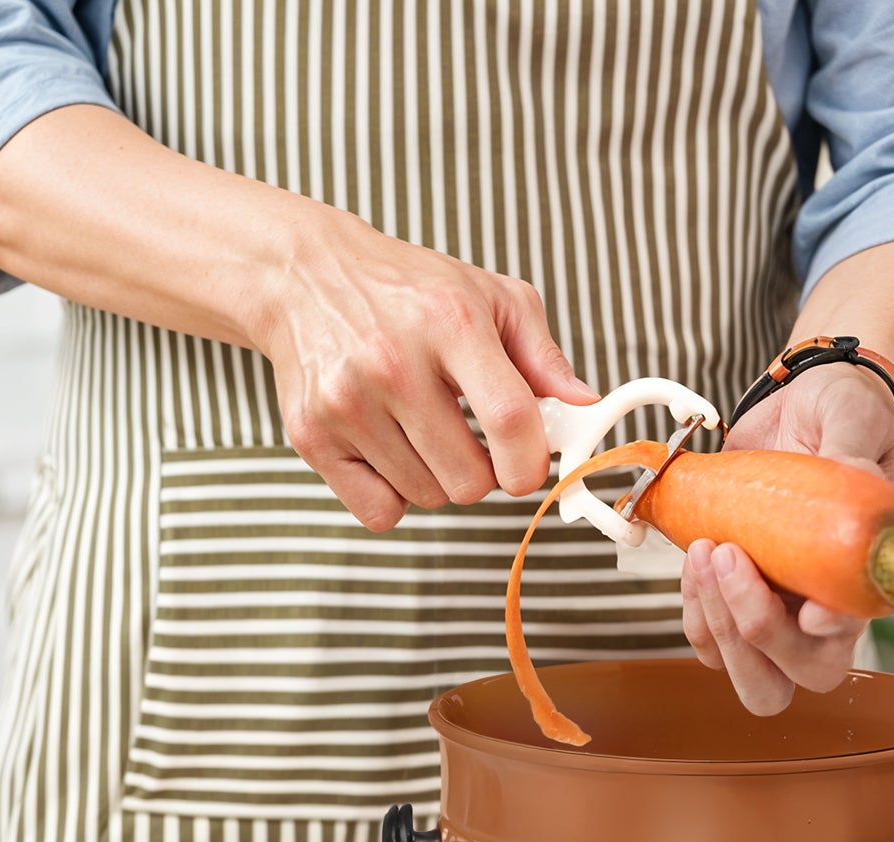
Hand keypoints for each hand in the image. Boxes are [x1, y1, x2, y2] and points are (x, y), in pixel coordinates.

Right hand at [254, 201, 596, 529]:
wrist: (306, 276)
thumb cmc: (410, 291)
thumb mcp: (490, 298)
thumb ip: (544, 356)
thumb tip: (587, 406)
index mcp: (451, 324)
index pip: (510, 421)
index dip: (530, 463)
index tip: (527, 464)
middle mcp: (394, 364)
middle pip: (469, 481)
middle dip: (482, 473)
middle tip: (468, 437)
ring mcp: (348, 403)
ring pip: (427, 498)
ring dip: (436, 478)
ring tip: (421, 429)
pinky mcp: (312, 436)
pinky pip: (380, 512)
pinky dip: (393, 496)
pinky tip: (390, 451)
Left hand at [681, 363, 893, 713]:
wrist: (800, 408)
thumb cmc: (843, 415)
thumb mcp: (854, 418)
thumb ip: (852, 451)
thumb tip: (849, 473)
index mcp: (870, 574)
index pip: (855, 632)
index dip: (828, 633)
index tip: (807, 609)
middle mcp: (827, 607)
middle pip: (800, 675)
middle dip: (755, 630)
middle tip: (729, 556)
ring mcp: (779, 611)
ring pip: (748, 670)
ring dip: (717, 621)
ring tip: (708, 549)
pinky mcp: (736, 600)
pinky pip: (710, 640)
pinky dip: (695, 609)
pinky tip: (697, 559)